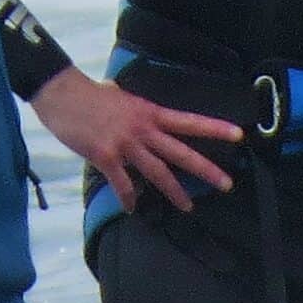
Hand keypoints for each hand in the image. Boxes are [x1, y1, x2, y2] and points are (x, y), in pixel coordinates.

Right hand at [29, 69, 239, 213]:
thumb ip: (141, 112)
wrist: (64, 94)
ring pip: (157, 172)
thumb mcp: (125, 97)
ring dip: (174, 192)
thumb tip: (149, 119)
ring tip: (188, 207)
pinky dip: (129, 198)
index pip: (189, 121)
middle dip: (205, 169)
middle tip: (227, 183)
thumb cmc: (93, 95)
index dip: (214, 128)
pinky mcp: (106, 157)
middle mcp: (144, 129)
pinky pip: (123, 183)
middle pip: (181, 152)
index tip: (238, 134)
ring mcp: (126, 144)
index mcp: (151, 112)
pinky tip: (132, 208)